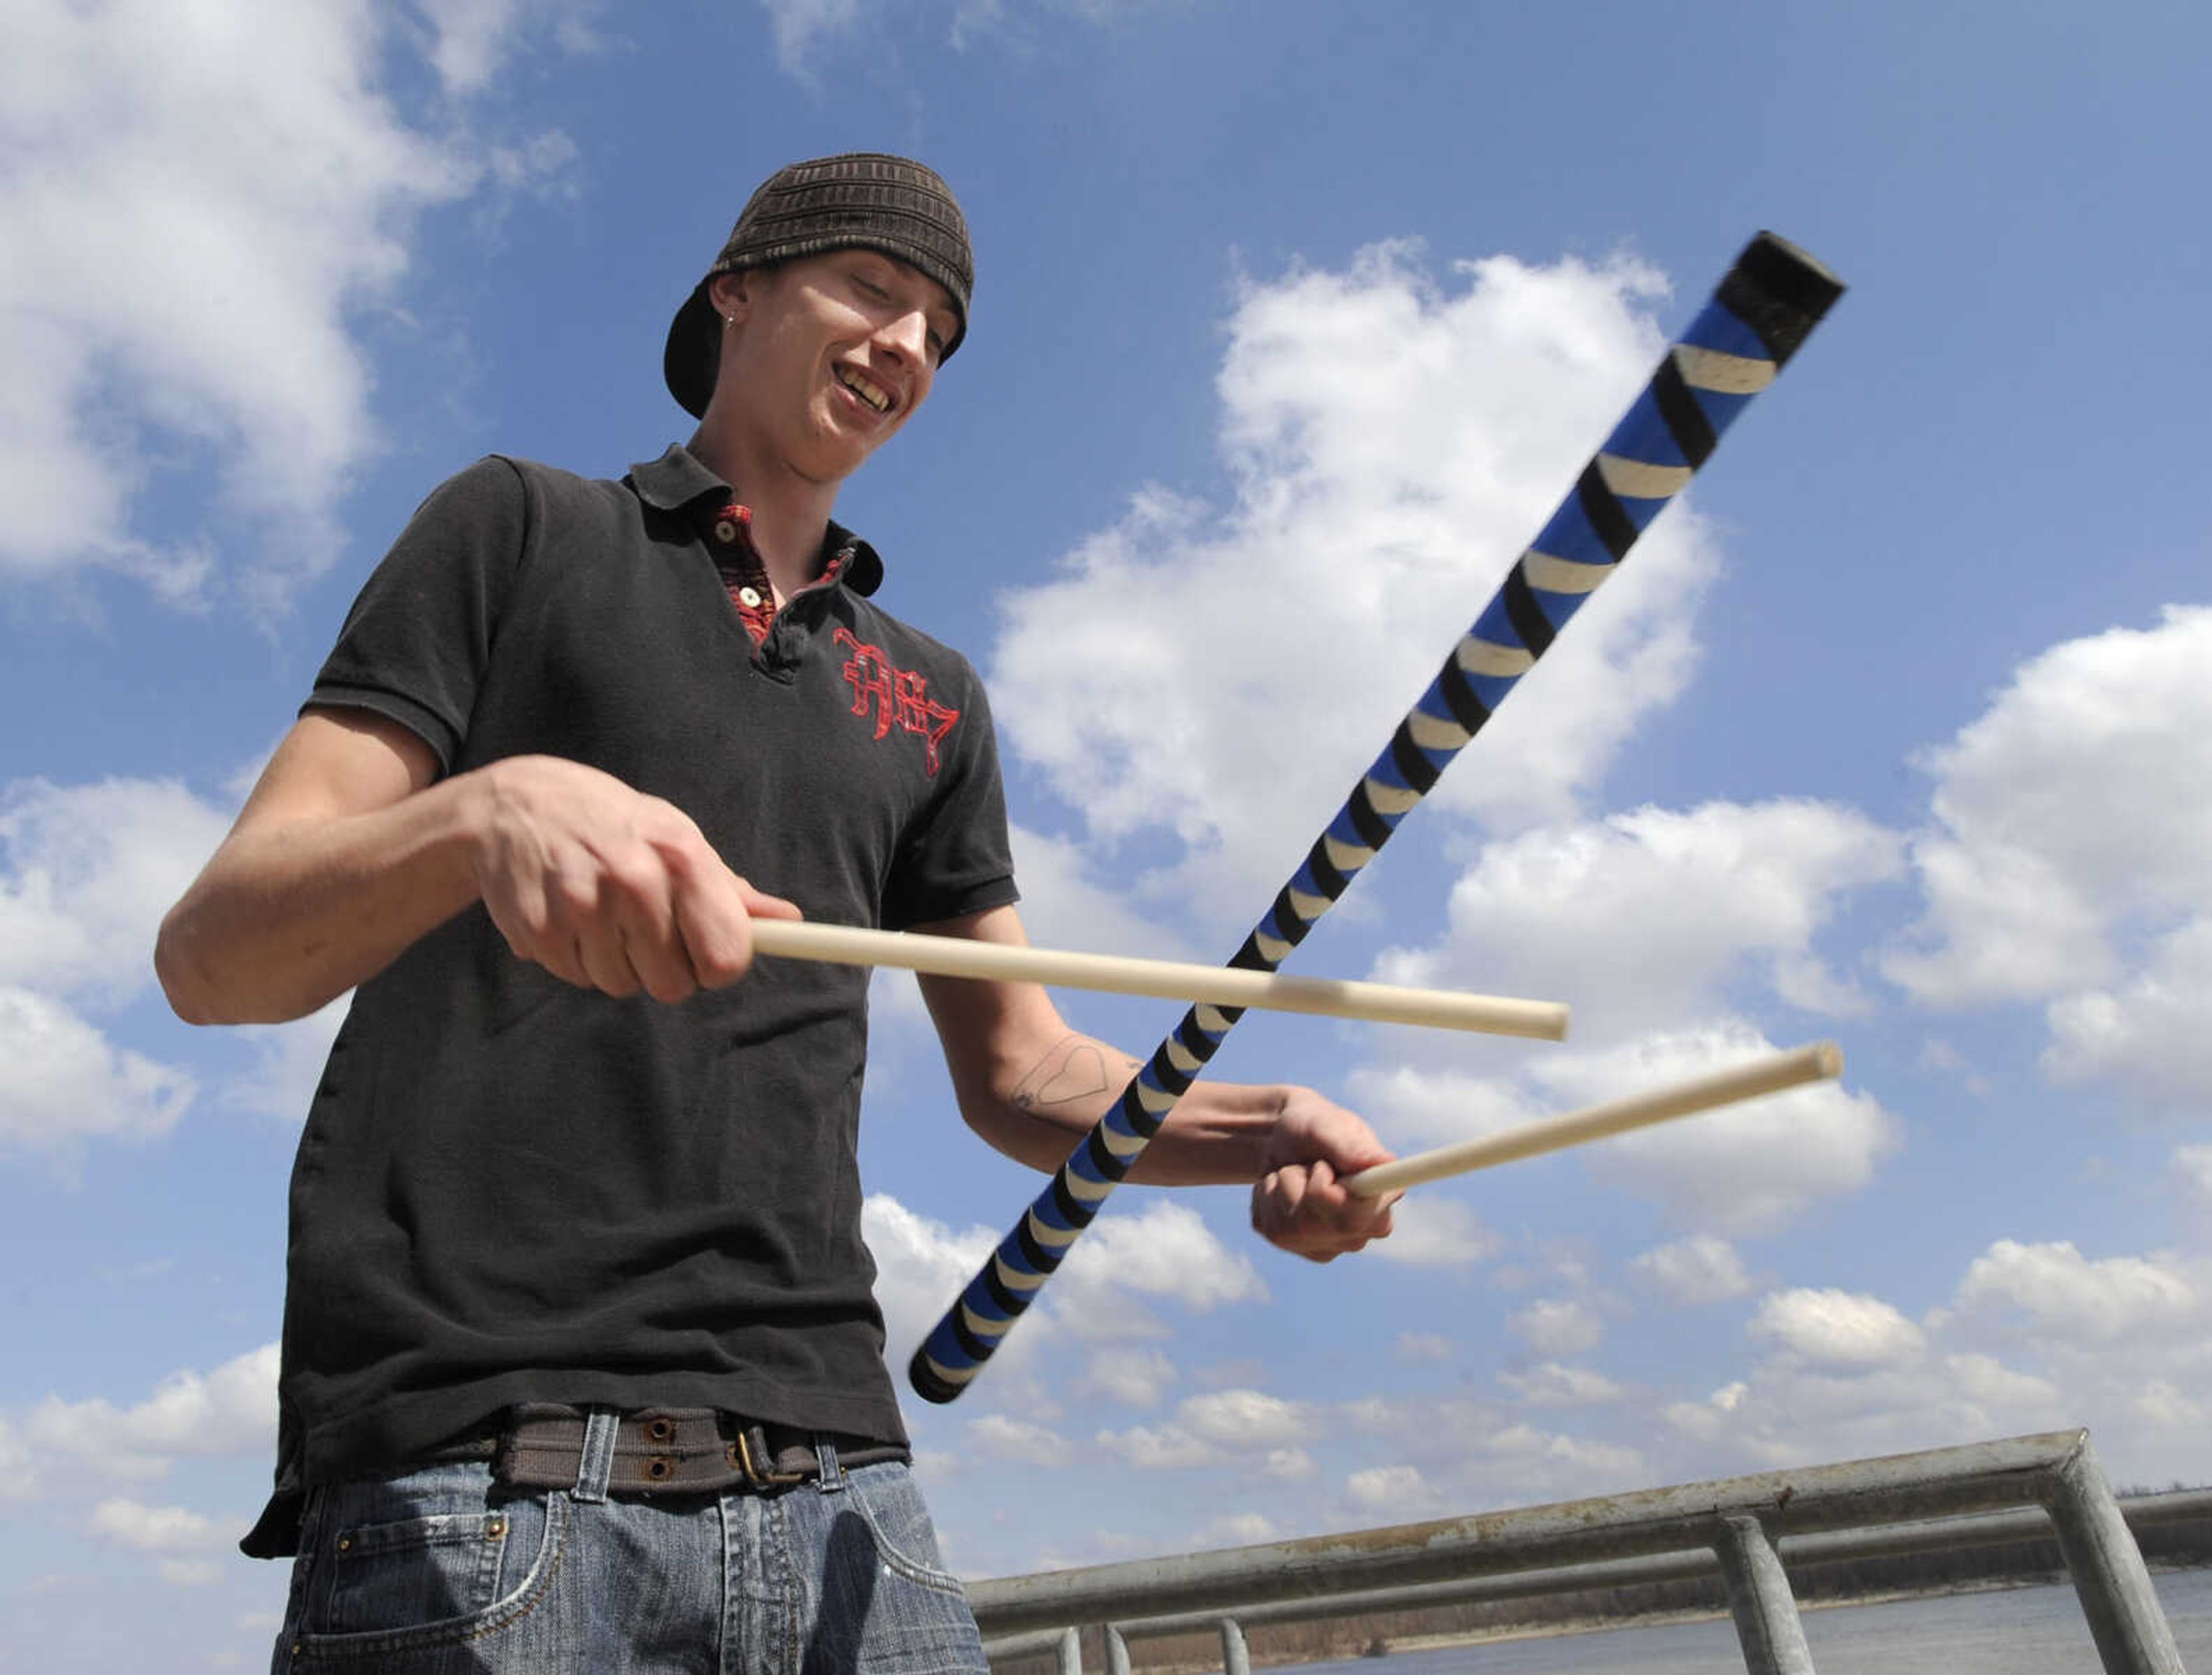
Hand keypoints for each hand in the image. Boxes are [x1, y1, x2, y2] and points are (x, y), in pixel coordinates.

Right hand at [468, 755, 798, 1001]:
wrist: (516, 805)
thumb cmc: (613, 824)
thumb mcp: (676, 837)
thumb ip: (729, 889)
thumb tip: (788, 921)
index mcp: (681, 856)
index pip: (726, 956)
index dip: (719, 964)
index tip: (704, 952)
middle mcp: (634, 880)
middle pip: (673, 984)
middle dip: (663, 968)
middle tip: (643, 930)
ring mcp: (582, 906)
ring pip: (622, 986)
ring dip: (616, 963)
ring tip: (601, 916)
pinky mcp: (539, 929)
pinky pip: (577, 979)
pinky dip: (576, 959)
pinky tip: (568, 918)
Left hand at [1250, 1089, 1399, 1261]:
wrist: (1282, 1137)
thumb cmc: (1314, 1125)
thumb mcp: (1329, 1126)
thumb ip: (1353, 1147)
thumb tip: (1387, 1162)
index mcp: (1381, 1198)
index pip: (1357, 1217)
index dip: (1328, 1194)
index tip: (1320, 1167)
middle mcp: (1361, 1230)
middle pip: (1313, 1226)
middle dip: (1298, 1185)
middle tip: (1308, 1164)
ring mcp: (1329, 1244)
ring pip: (1287, 1230)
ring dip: (1280, 1190)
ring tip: (1294, 1171)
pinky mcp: (1298, 1247)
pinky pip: (1269, 1230)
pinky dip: (1266, 1201)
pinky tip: (1281, 1188)